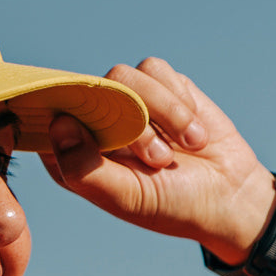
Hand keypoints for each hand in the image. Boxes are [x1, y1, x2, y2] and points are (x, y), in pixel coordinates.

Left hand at [42, 57, 275, 266]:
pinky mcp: (158, 86)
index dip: (65, 116)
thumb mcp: (126, 196)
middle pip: (91, 93)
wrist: (228, 195)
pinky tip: (193, 132)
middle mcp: (95, 126)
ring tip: (182, 148)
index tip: (95, 131)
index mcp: (72, 158)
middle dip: (132, 125)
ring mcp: (126, 104)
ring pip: (124, 77)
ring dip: (160, 112)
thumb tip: (59, 123)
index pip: (47, 122)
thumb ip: (85, 167)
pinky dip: (177, 101)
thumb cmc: (170, 205)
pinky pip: (155, 70)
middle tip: (159, 161)